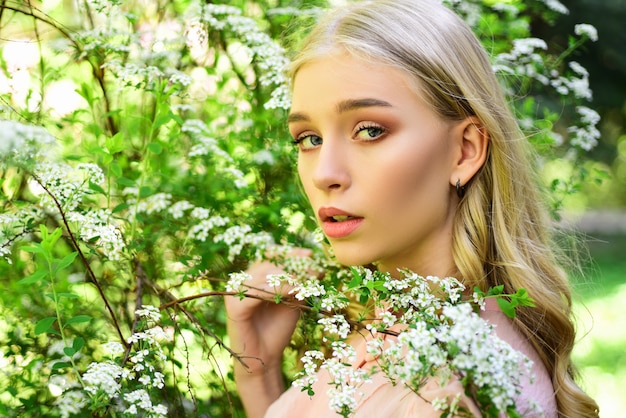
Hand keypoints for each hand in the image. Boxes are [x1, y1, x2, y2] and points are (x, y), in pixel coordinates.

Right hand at [225, 248, 311, 416]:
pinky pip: (254, 293)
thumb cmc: (278, 328)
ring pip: (262, 276)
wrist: (265, 357)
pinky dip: (274, 291)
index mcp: (255, 276)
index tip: (310, 255)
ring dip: (287, 277)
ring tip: (306, 284)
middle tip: (314, 271)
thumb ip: (297, 283)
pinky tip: (292, 292)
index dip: (290, 253)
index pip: (270, 256)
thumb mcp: (292, 300)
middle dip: (293, 266)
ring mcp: (235, 293)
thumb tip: (314, 265)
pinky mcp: (233, 307)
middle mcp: (242, 281)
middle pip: (267, 263)